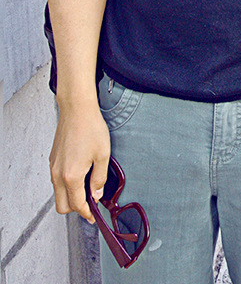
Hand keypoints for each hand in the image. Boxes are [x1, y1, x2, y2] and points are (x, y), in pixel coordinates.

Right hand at [49, 99, 110, 222]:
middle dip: (76, 209)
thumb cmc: (90, 128)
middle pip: (62, 205)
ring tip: (87, 187)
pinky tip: (80, 174)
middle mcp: (58, 174)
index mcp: (71, 176)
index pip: (77, 205)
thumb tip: (96, 194)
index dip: (87, 213)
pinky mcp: (53, 159)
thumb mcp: (103, 155)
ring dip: (70, 196)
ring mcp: (53, 167)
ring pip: (58, 193)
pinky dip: (66, 185)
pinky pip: (56, 181)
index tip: (93, 216)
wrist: (76, 109)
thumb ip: (99, 179)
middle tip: (90, 203)